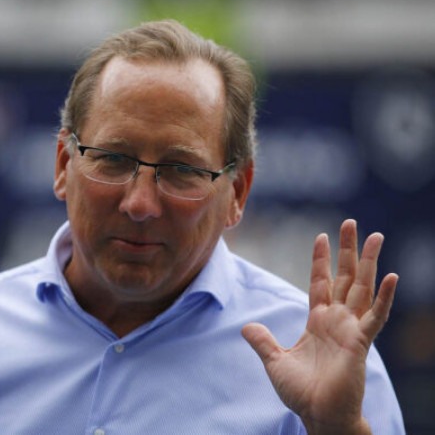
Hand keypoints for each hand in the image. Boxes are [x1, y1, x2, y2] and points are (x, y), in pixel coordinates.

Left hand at [241, 219, 397, 434]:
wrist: (317, 415)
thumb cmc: (301, 391)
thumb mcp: (275, 361)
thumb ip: (263, 342)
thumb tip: (247, 327)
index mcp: (318, 320)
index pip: (320, 282)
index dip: (320, 260)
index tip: (321, 236)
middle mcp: (337, 320)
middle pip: (345, 277)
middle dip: (348, 250)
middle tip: (350, 222)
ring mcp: (351, 329)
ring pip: (363, 288)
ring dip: (370, 263)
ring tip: (377, 236)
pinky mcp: (360, 343)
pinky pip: (375, 317)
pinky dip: (384, 298)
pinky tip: (391, 277)